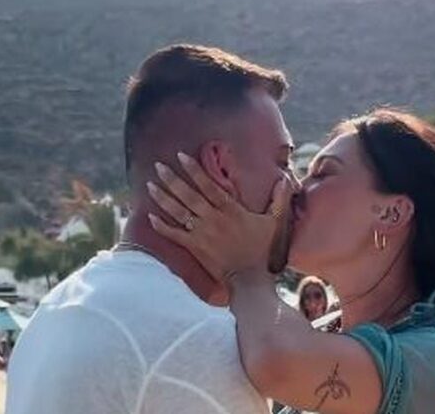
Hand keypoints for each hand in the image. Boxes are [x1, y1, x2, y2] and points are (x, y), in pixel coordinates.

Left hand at [147, 152, 292, 282]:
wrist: (251, 280)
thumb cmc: (263, 250)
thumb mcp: (275, 223)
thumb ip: (279, 200)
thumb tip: (285, 179)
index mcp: (231, 210)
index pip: (209, 185)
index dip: (195, 170)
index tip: (181, 156)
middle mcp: (213, 219)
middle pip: (189, 196)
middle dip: (172, 179)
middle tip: (158, 165)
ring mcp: (202, 234)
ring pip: (179, 213)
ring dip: (163, 198)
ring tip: (150, 185)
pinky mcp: (195, 249)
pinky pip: (175, 236)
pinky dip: (162, 227)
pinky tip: (149, 217)